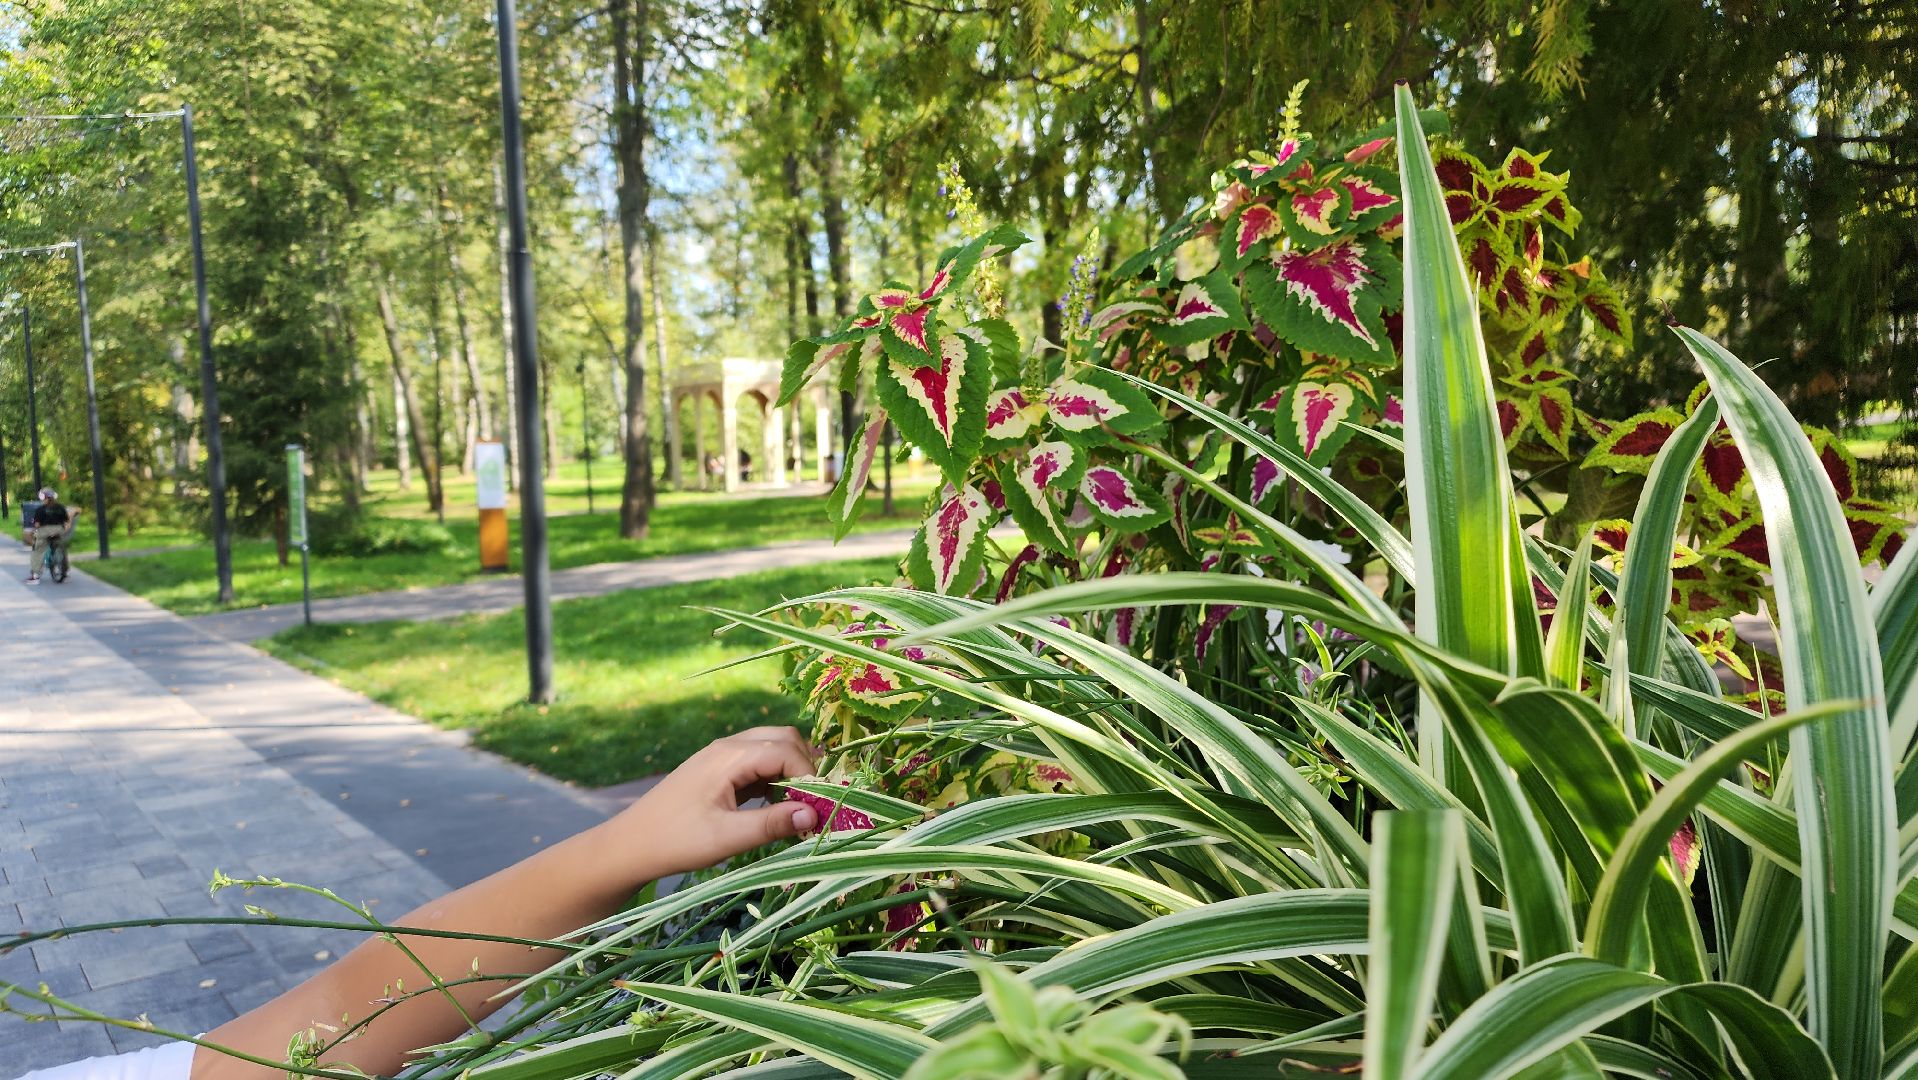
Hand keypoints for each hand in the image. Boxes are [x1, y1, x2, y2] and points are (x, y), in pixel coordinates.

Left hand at [610, 727, 819, 876]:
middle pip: (783, 738)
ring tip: (795, 808)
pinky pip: (757, 761)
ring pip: (771, 747)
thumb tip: (815, 814)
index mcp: (729, 756)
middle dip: (804, 766)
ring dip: (789, 770)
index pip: (787, 750)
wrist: (630, 845)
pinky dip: (774, 777)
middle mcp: (727, 747)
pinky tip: (772, 807)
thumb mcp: (727, 838)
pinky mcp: (718, 770)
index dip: (809, 777)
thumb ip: (771, 824)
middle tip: (812, 804)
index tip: (819, 810)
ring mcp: (721, 756)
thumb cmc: (676, 841)